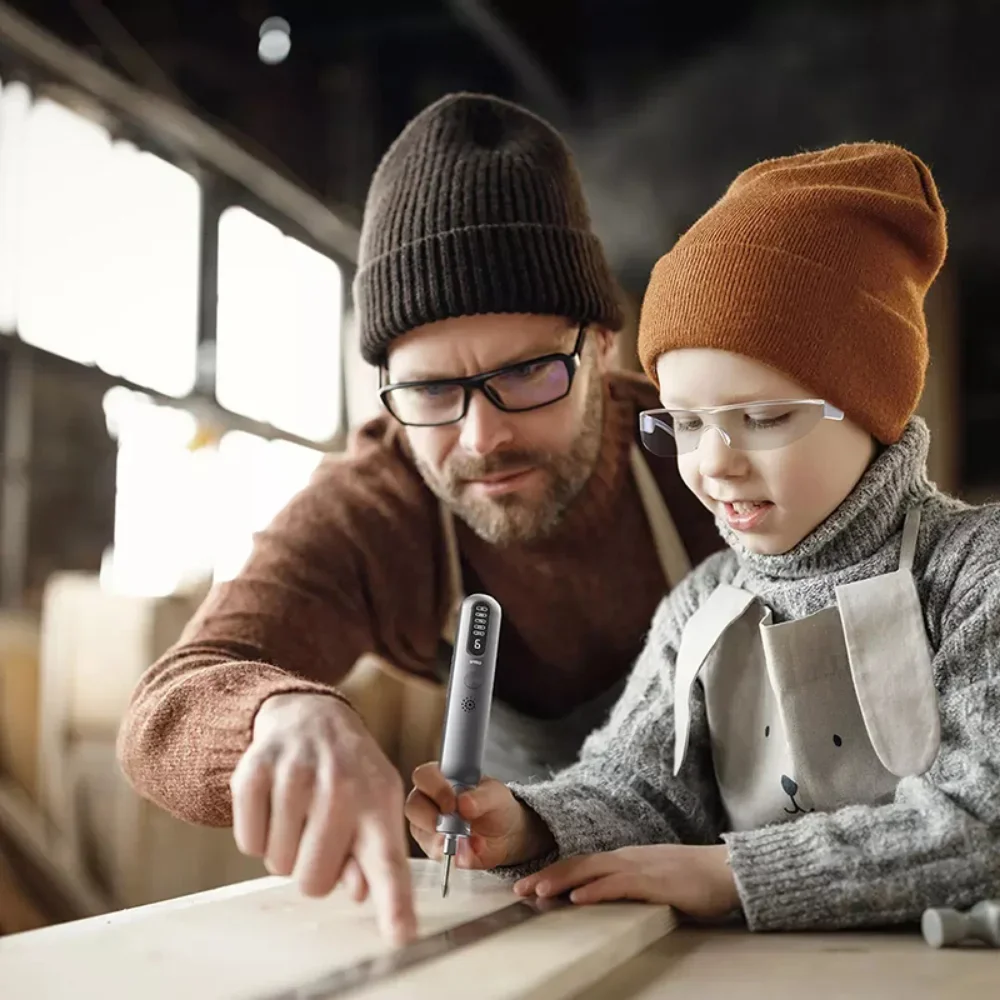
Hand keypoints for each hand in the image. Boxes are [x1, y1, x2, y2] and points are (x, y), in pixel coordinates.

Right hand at [229, 692, 415, 944]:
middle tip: (317, 834)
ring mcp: (296, 773)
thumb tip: (361, 891)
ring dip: (284, 849)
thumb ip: (372, 858)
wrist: (312, 716)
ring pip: (277, 864)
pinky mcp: (255, 769)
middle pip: (314, 880)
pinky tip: (275, 803)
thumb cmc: (349, 776)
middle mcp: (341, 785)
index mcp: (380, 801)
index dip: (394, 903)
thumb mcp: (374, 809)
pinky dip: (256, 834)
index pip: (388, 861)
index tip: (401, 935)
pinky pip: (248, 842)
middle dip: (311, 869)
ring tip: (300, 812)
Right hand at [404, 762, 553, 869]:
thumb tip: (464, 803)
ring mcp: (426, 826)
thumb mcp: (495, 795)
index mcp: (440, 778)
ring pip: (418, 832)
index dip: (434, 788)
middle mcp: (428, 800)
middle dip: (432, 817)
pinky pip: (433, 854)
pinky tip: (468, 851)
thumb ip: (481, 797)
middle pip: (412, 806)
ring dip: (441, 838)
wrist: (505, 833)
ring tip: (465, 839)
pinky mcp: (433, 848)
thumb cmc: (495, 805)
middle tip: (454, 825)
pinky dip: (452, 855)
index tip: (453, 803)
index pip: (424, 776)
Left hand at [513, 844, 739, 919]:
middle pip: (578, 863)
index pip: (582, 863)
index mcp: (627, 859)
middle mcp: (627, 858)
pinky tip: (578, 898)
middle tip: (519, 888)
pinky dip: (595, 890)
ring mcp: (640, 867)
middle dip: (547, 875)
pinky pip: (618, 884)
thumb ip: (630, 887)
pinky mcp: (655, 881)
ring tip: (537, 892)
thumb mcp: (655, 881)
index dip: (555, 872)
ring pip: (591, 870)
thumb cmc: (695, 880)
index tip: (530, 883)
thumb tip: (605, 901)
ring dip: (561, 880)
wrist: (727, 871)